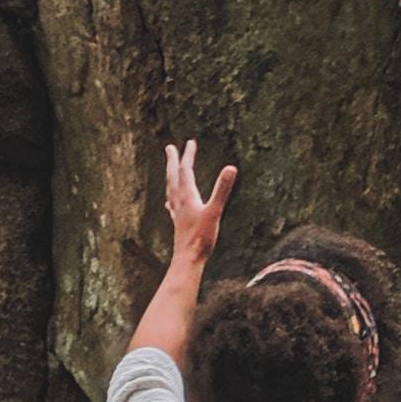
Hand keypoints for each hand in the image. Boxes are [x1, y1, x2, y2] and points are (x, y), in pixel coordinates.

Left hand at [164, 138, 235, 265]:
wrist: (188, 259)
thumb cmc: (201, 237)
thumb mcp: (215, 211)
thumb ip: (222, 189)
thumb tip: (231, 167)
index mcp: (188, 196)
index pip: (186, 170)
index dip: (188, 156)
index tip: (190, 142)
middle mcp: (179, 202)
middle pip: (173, 177)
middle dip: (173, 161)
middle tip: (170, 147)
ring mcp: (177, 212)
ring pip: (171, 189)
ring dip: (170, 176)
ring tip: (169, 170)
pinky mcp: (178, 223)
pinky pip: (172, 205)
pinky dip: (171, 197)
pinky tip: (169, 203)